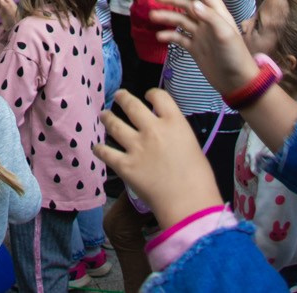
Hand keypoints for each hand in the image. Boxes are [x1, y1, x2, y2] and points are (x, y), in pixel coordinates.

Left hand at [95, 89, 225, 231]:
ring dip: (107, 118)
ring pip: (115, 125)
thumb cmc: (200, 179)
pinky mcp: (125, 165)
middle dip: (122, 98)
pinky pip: (106, 153)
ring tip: (104, 116)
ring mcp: (136, 146)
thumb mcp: (193, 147)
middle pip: (132, 105)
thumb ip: (177, 137)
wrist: (188, 203)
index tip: (148, 96)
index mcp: (174, 123)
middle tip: (118, 96)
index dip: (152, 93)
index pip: (160, 97)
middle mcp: (152, 129)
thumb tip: (169, 139)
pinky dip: (99, 150)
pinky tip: (96, 148)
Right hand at [153, 0, 257, 93]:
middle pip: (188, 6)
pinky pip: (179, 38)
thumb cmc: (235, 55)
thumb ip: (210, 18)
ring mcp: (200, 36)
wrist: (237, 82)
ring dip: (167, 17)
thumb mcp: (225, 34)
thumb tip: (193, 3)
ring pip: (181, 21)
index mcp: (218, 15)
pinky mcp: (195, 49)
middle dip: (172, 0)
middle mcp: (207, 23)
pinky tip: (160, 36)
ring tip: (152, 16)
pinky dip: (169, 36)